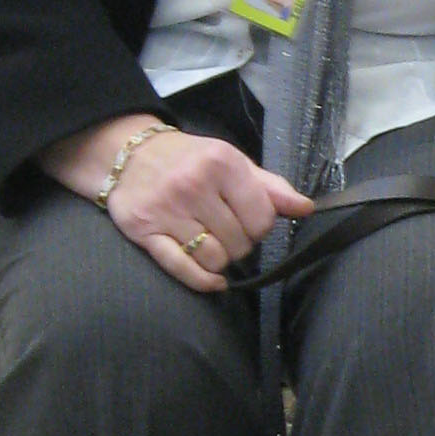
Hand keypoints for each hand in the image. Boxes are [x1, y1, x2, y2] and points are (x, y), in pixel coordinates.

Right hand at [41, 115, 313, 293]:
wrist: (128, 154)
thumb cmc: (189, 161)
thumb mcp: (232, 163)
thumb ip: (270, 187)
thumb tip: (306, 208)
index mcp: (222, 163)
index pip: (262, 218)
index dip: (260, 226)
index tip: (248, 220)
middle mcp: (193, 185)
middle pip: (240, 242)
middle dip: (239, 243)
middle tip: (226, 231)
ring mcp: (167, 210)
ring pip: (214, 258)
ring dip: (220, 260)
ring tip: (212, 243)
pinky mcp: (145, 232)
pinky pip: (182, 268)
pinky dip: (203, 280)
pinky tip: (213, 279)